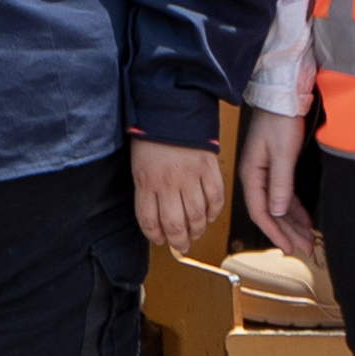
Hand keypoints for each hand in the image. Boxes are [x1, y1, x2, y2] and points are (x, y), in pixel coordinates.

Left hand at [129, 129, 229, 256]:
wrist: (171, 109)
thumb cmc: (152, 137)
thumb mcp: (138, 165)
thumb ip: (146, 190)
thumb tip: (155, 218)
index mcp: (146, 181)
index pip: (149, 220)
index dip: (155, 236)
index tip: (159, 241)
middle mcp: (168, 182)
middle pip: (175, 224)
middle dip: (179, 241)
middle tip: (181, 246)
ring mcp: (191, 176)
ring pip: (197, 216)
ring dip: (198, 230)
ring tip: (195, 234)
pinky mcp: (209, 169)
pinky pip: (216, 198)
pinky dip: (215, 212)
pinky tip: (210, 216)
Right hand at [240, 110, 314, 262]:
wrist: (282, 97)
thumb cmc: (278, 120)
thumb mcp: (282, 154)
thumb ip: (279, 184)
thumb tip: (277, 211)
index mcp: (251, 174)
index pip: (259, 211)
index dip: (274, 232)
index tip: (287, 247)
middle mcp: (256, 176)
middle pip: (269, 212)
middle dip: (286, 232)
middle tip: (302, 248)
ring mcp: (267, 172)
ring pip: (278, 205)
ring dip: (291, 223)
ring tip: (305, 239)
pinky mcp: (278, 167)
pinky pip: (285, 195)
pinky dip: (295, 209)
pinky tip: (304, 219)